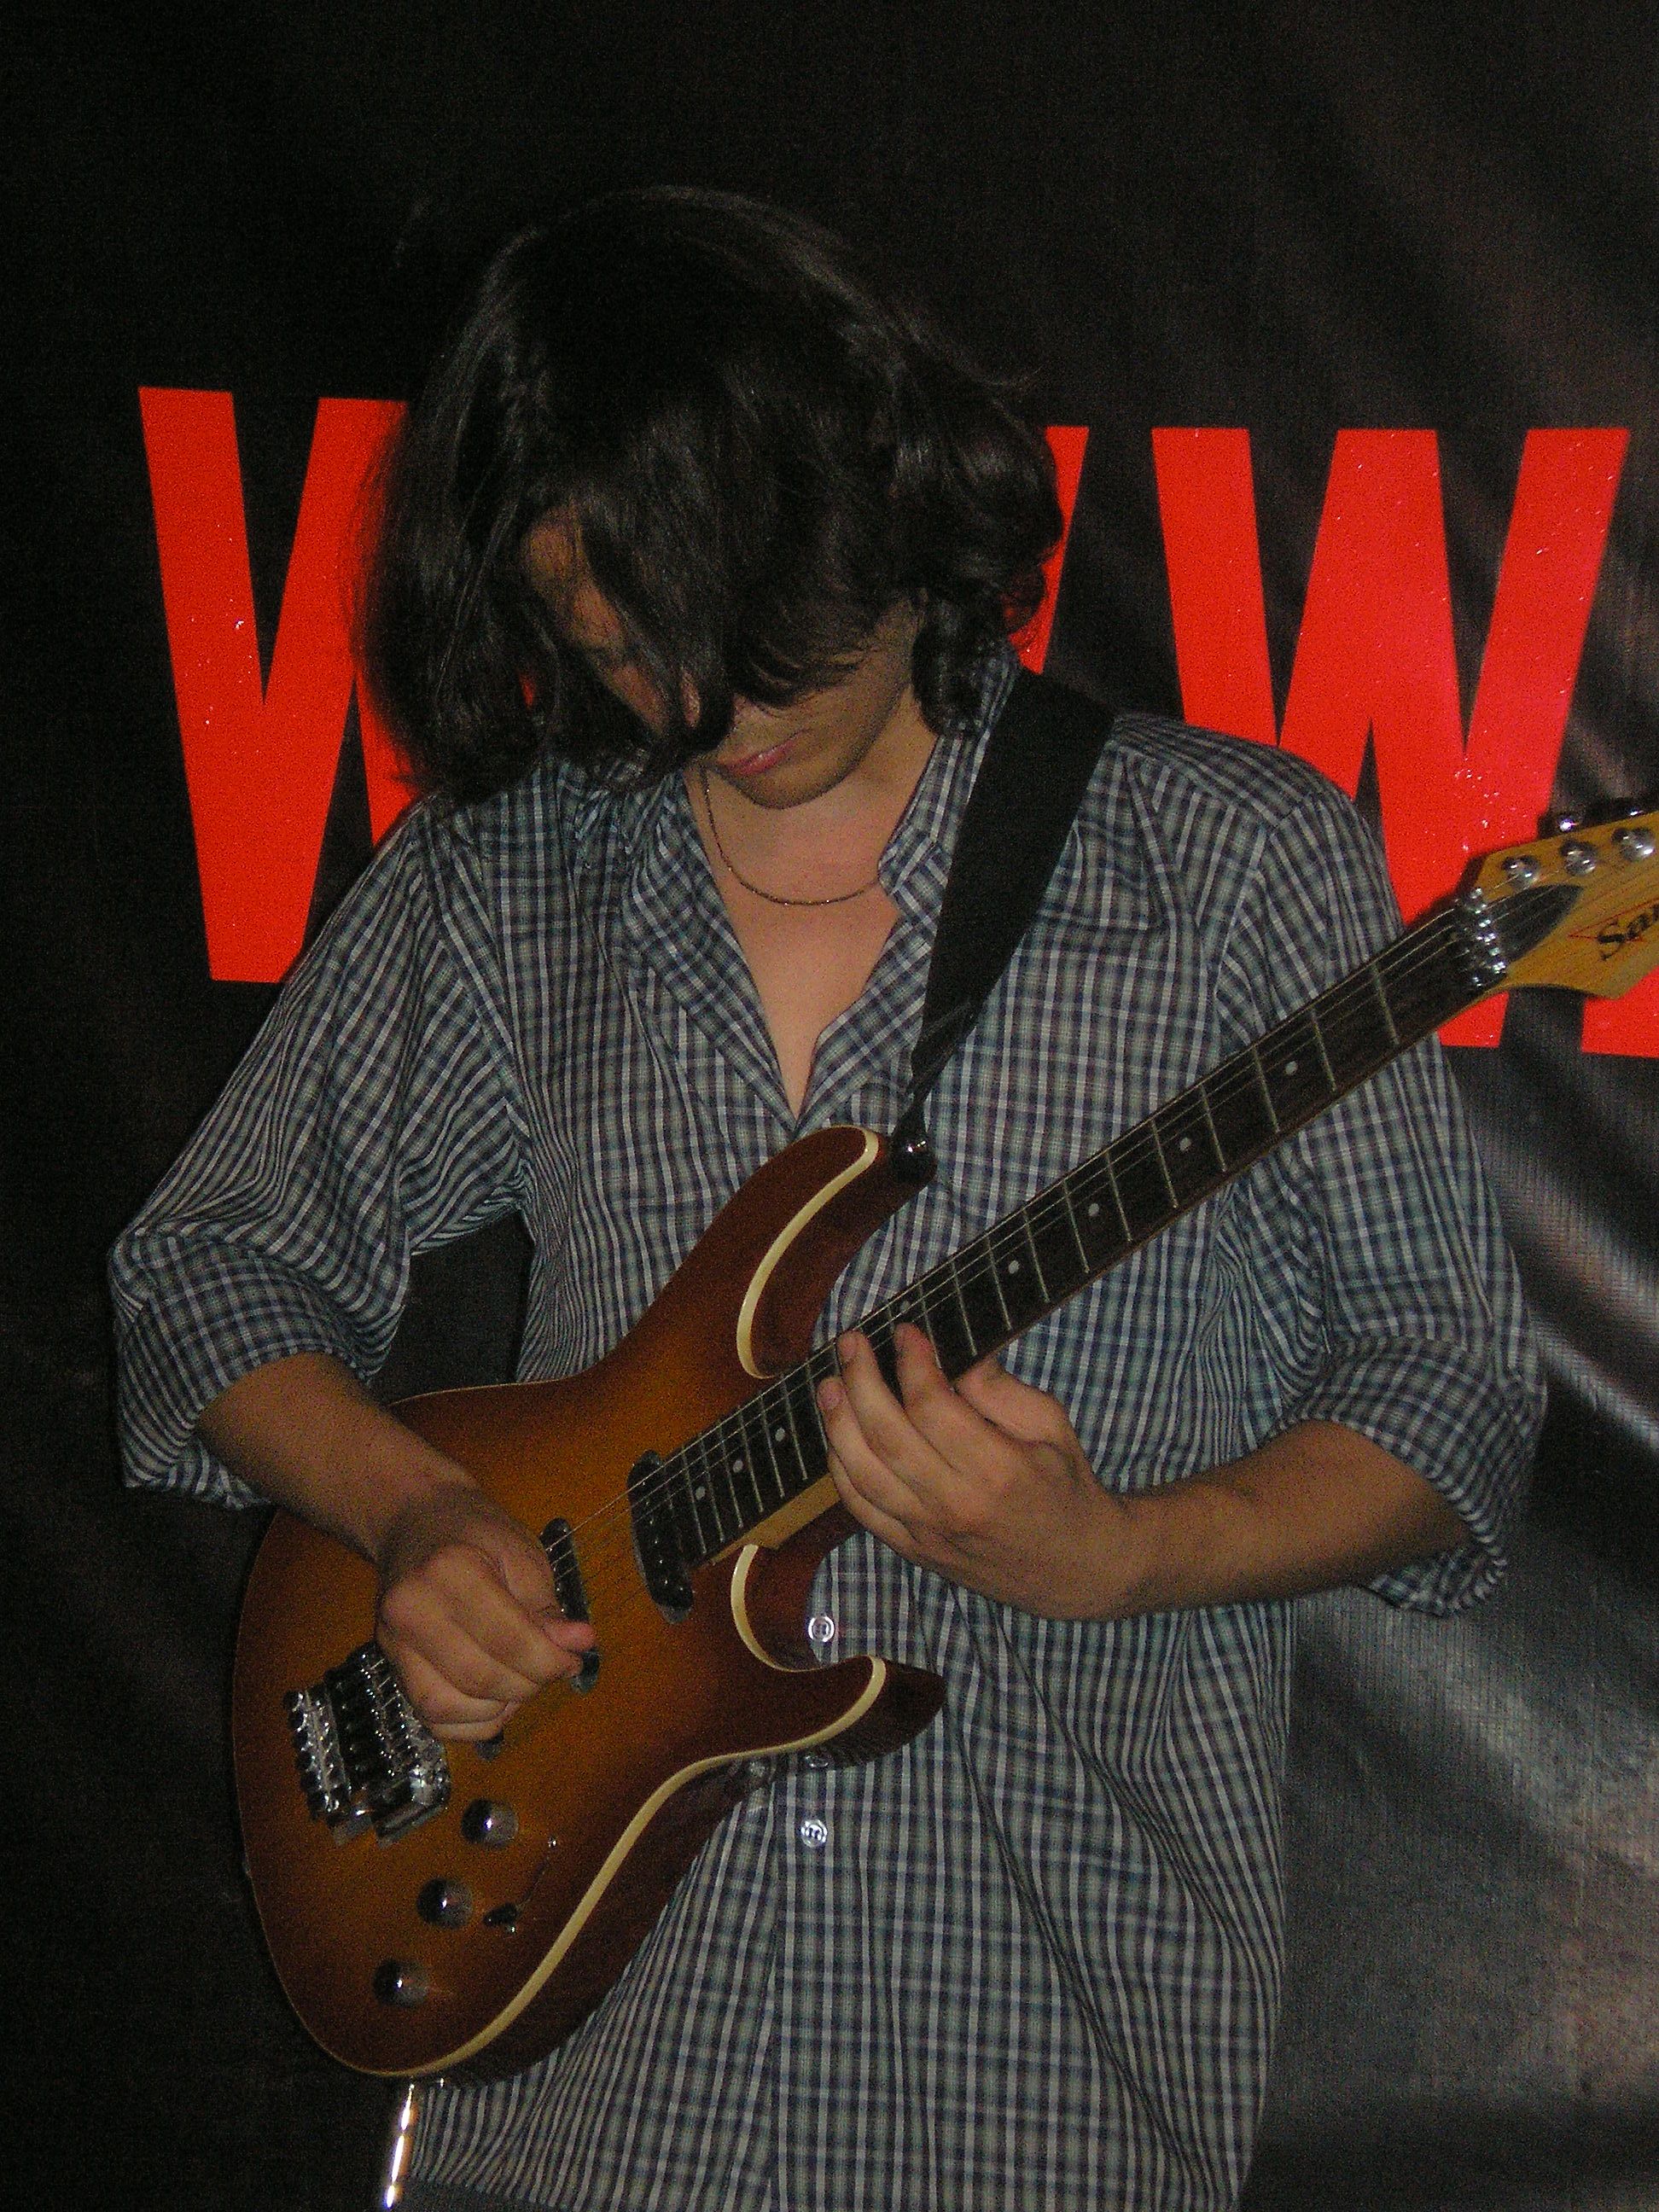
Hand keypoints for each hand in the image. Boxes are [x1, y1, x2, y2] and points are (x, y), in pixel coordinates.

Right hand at [373, 1480, 595, 1739]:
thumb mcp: (522, 1555)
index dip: (551, 1660)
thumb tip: (577, 1646)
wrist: (415, 1520)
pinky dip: (470, 1722)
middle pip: (481, 1678)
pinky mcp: (390, 1663)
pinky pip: (431, 1717)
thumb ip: (546, 1608)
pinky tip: (496, 1699)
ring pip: (449, 1707)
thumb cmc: (474, 1532)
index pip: (510, 1641)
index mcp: (451, 1570)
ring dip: (500, 1707)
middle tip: (551, 1666)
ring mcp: (393, 1640)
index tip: (574, 1656)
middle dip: (530, 1683)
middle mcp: (413, 1610)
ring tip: (523, 1680)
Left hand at [816, 1324, 1129, 1617]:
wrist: (1074, 1568)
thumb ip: (998, 1389)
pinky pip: (861, 1509)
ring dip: (838, 1422)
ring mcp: (929, 1532)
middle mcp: (956, 1504)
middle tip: (852, 1342)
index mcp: (997, 1469)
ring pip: (863, 1473)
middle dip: (861, 1379)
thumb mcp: (1049, 1425)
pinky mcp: (914, 1550)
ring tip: (829, 1382)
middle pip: (887, 1435)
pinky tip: (836, 1435)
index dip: (911, 1361)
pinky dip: (840, 1470)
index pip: (932, 1406)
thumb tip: (950, 1351)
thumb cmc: (1063, 1487)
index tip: (905, 1331)